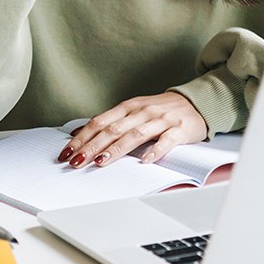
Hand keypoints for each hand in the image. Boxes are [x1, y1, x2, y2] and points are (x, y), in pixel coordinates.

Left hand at [58, 93, 207, 167]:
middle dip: (92, 146)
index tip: (67, 152)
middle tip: (76, 162)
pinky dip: (155, 150)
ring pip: (135, 134)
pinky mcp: (179, 129)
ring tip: (100, 161)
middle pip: (113, 129)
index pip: (100, 122)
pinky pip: (166, 141)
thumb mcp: (134, 110)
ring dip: (116, 149)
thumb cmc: (161, 109)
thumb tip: (81, 132)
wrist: (196, 102)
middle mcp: (142, 111)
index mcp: (129, 107)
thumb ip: (111, 121)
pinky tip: (145, 160)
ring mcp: (161, 120)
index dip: (82, 137)